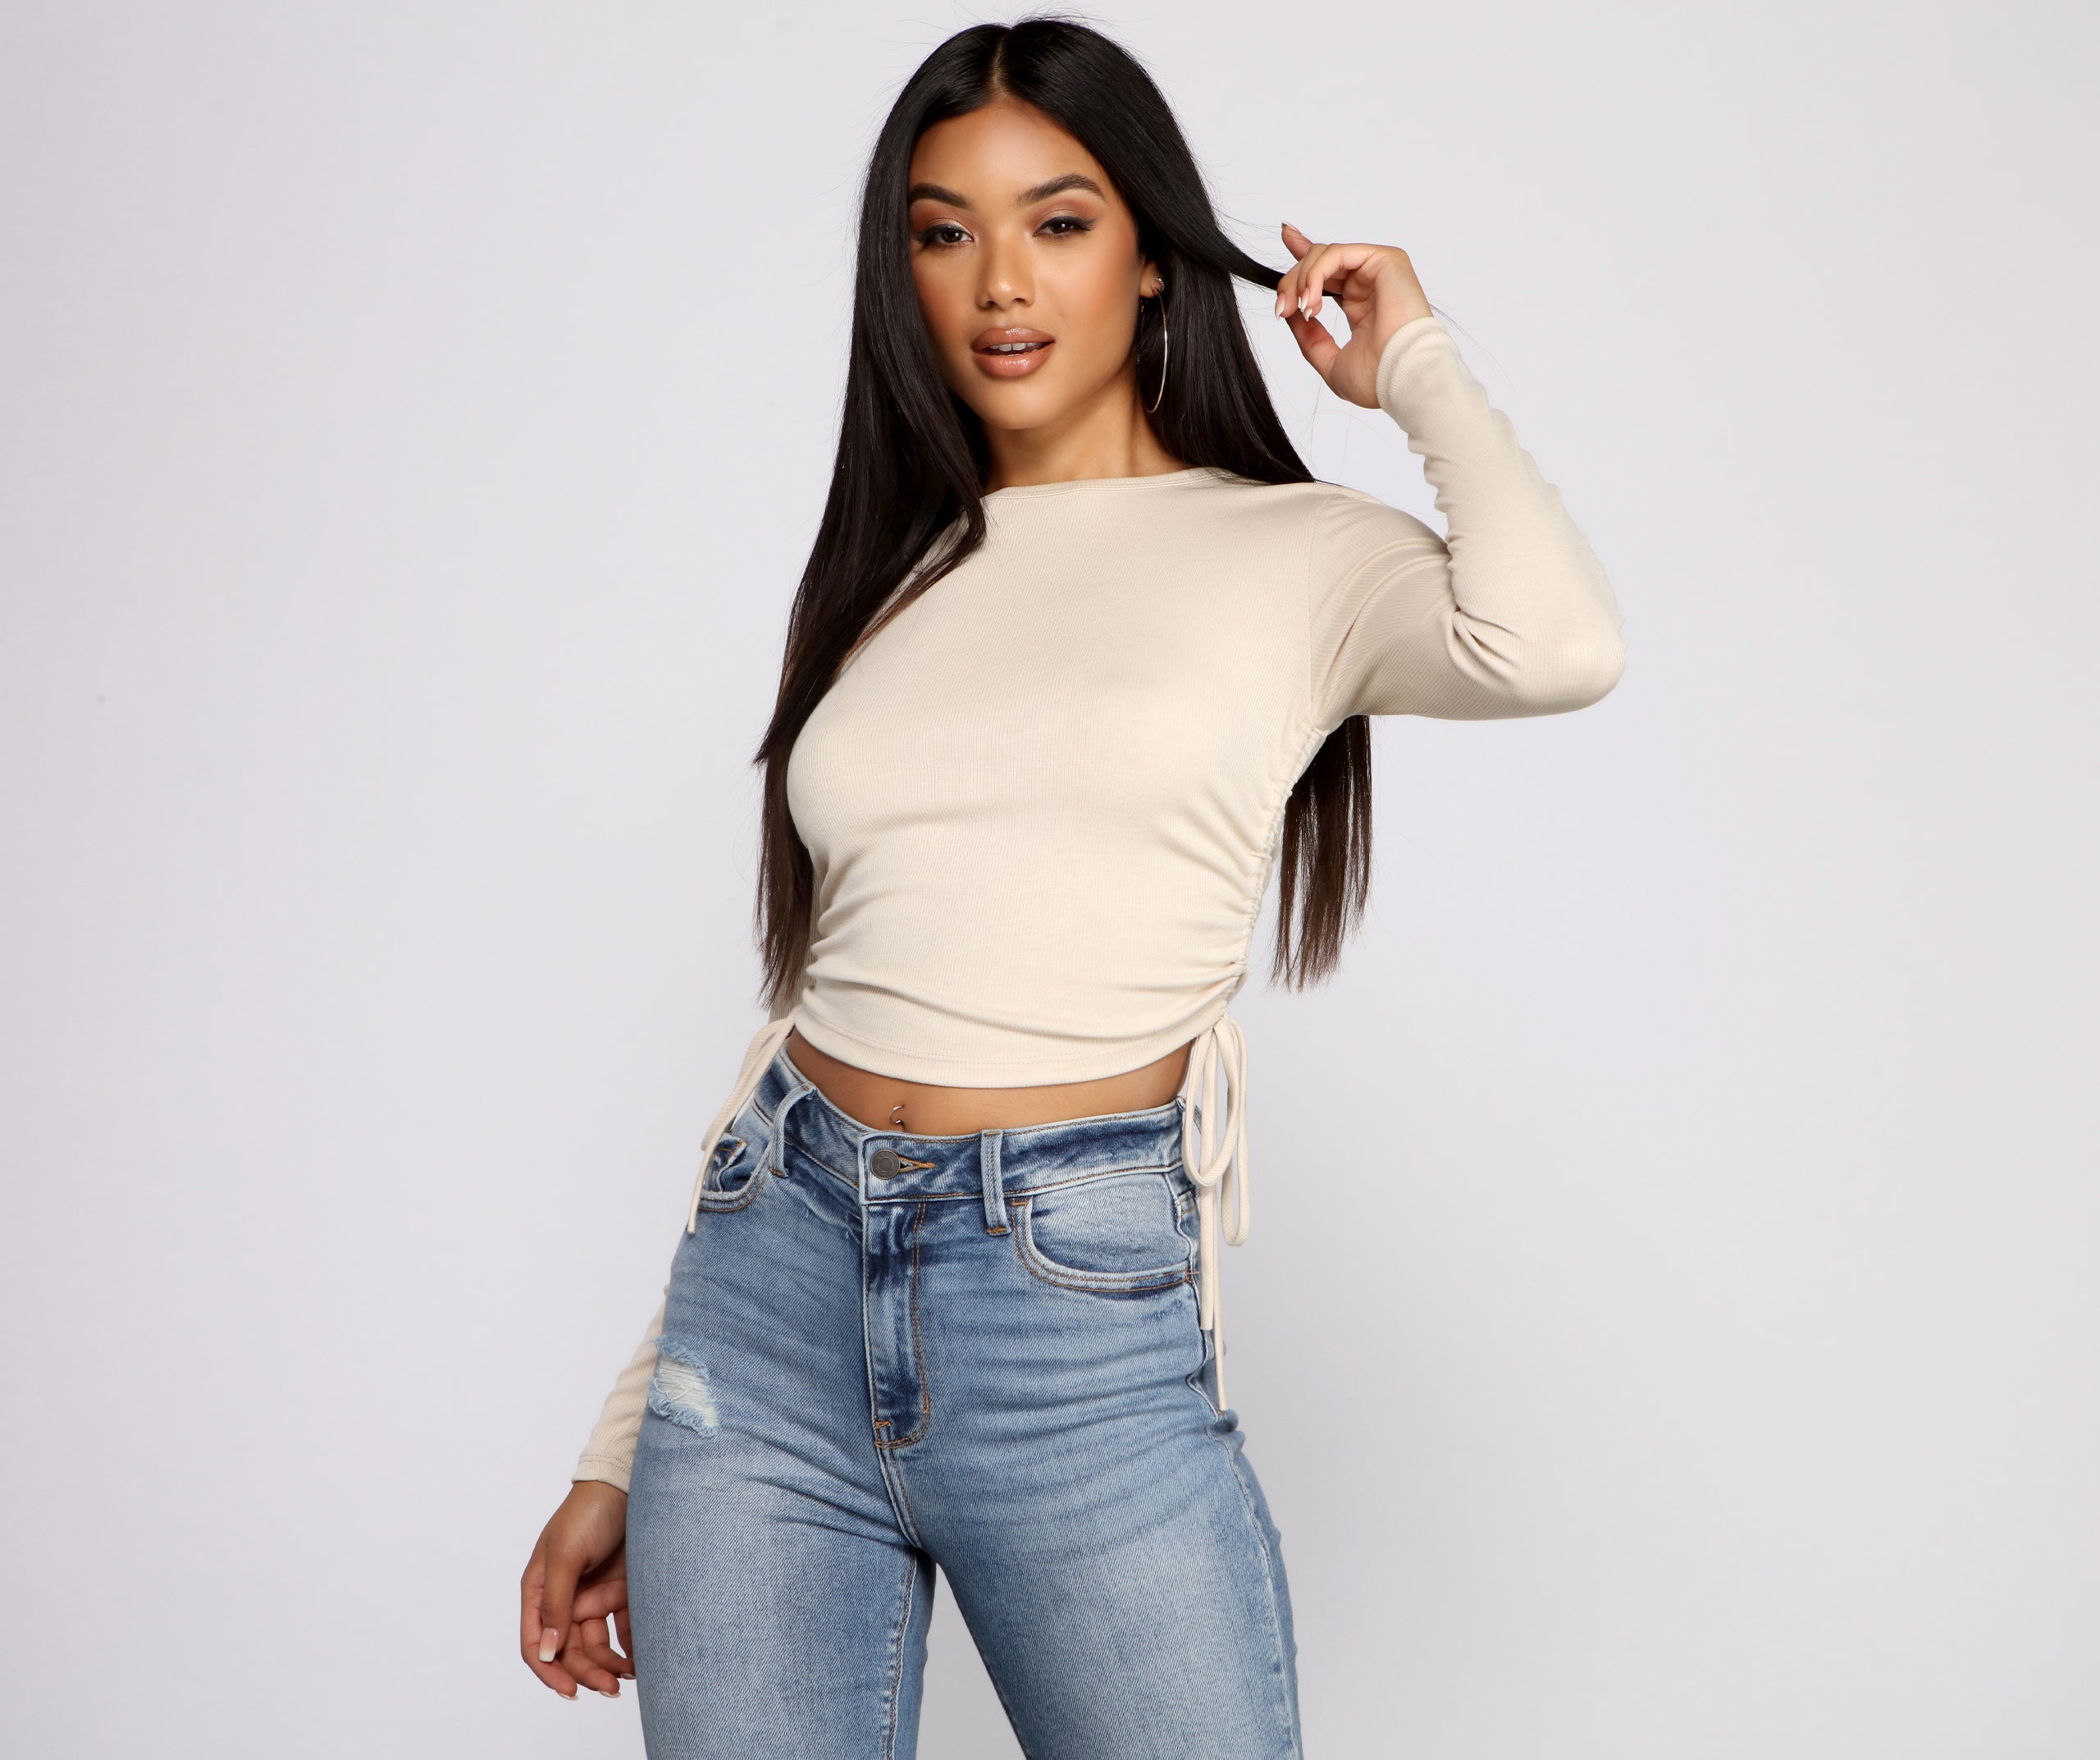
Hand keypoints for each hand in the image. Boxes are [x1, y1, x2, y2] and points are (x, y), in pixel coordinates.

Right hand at [520, 1480, 635, 1699]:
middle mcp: (565, 1598)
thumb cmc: (588, 1513)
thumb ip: (557, 1604)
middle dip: (588, 1672)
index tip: (571, 1691)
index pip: (536, 1644)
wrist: (630, 1484)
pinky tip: (644, 1659)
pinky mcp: (621, 1591)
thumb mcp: (567, 1557)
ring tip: (630, 1675)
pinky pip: (624, 1629)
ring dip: (610, 1665)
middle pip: (570, 1650)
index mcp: (540, 1590)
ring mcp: (594, 1595)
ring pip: (597, 1645)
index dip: (549, 1671)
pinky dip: (632, 1647)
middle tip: (611, 1688)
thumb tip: (548, 1652)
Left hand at [1274, 223, 1432, 409]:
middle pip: (1319, 263)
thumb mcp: (1328, 359)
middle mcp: (1369, 284)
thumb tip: (1290, 312)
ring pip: (1324, 255)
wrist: (1400, 379)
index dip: (1305, 254)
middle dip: (1292, 282)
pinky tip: (1311, 299)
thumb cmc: (1375, 380)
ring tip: (1301, 309)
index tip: (1286, 236)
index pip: (1328, 272)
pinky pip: (1337, 253)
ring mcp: (1378, 270)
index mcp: (1360, 305)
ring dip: (1301, 281)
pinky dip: (1316, 274)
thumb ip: (1308, 337)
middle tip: (1282, 309)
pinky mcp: (1385, 259)